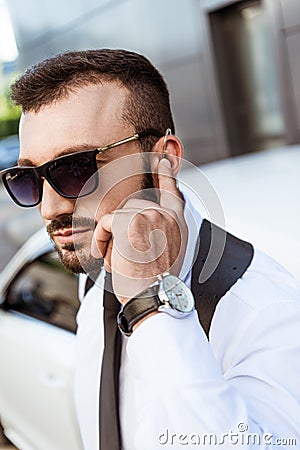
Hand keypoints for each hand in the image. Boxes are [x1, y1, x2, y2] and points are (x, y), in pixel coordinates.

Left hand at [91, 158, 187, 303]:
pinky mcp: (132, 220)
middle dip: (121, 229)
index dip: (165, 173)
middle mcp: (168, 215)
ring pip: (117, 215)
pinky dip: (101, 242)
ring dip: (111, 239)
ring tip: (121, 261)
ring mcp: (152, 214)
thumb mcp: (166, 253)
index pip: (171, 191)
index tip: (162, 159)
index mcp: (177, 223)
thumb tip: (142, 216)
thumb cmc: (155, 283)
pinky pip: (105, 223)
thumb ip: (160, 230)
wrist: (152, 297)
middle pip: (132, 204)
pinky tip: (110, 259)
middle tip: (126, 257)